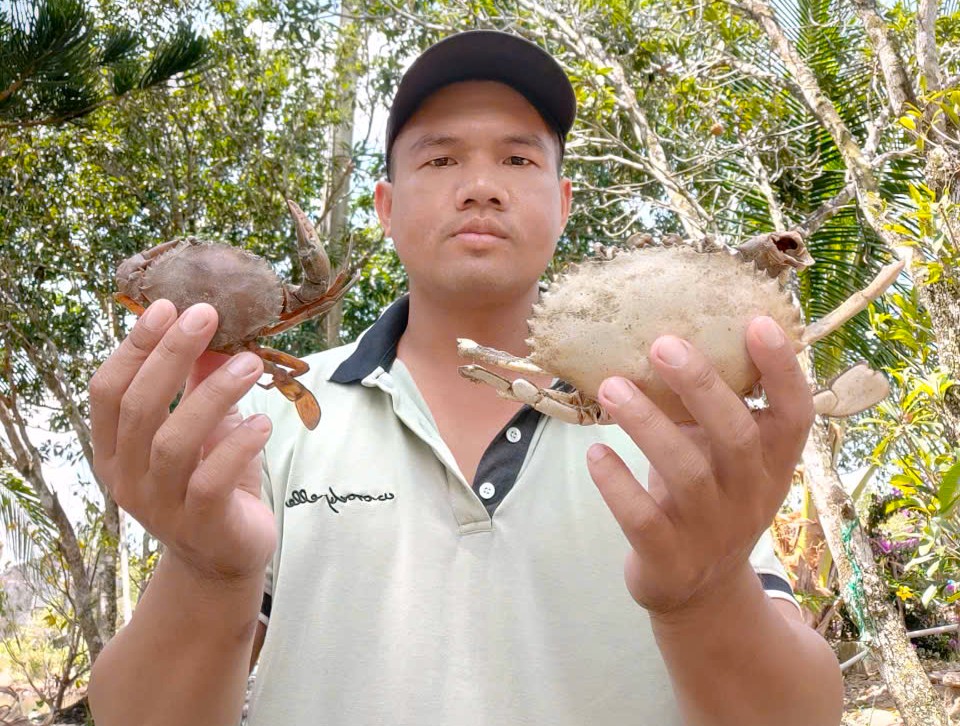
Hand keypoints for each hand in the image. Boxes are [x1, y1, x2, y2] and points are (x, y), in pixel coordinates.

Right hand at [89, 299, 276, 583]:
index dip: (134, 347)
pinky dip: (237, 445)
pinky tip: (261, 421)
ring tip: (250, 362)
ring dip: (214, 394)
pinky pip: (211, 479)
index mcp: (114, 451)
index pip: (107, 392)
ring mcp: (160, 505)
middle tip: (205, 316)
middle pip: (139, 408)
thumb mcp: (201, 430)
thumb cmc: (209, 483)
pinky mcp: (200, 524)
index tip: (165, 307)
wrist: (223, 557)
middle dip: (171, 355)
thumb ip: (198, 387)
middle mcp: (126, 477)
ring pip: (174, 441)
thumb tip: (213, 333)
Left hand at [586, 316, 813, 618]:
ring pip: (685, 473)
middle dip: (701, 386)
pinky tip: (595, 453)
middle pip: (736, 435)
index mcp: (773, 462)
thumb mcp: (725, 456)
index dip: (782, 369)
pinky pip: (643, 518)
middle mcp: (750, 493)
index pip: (795, 413)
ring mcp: (711, 529)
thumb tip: (671, 331)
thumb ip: (713, 408)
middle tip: (661, 344)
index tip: (757, 322)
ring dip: (646, 424)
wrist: (700, 591)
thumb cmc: (710, 497)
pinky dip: (617, 484)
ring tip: (611, 387)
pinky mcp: (669, 558)